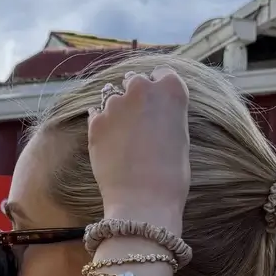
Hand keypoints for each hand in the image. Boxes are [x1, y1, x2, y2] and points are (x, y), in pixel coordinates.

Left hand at [87, 67, 190, 228]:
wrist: (144, 200)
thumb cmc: (172, 175)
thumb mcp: (180, 136)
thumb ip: (167, 114)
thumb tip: (155, 112)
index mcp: (171, 89)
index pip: (163, 74)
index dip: (158, 89)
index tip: (156, 105)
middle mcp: (142, 88)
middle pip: (136, 81)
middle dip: (135, 95)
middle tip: (138, 121)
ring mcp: (116, 103)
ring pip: (113, 97)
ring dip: (117, 111)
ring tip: (122, 138)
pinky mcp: (95, 121)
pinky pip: (97, 115)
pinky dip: (102, 126)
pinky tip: (109, 145)